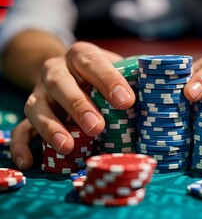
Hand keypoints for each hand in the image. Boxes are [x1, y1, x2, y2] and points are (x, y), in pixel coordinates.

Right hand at [11, 41, 134, 169]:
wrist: (67, 69)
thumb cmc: (99, 74)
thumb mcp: (115, 67)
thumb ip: (133, 76)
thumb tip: (162, 90)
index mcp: (80, 56)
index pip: (91, 61)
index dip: (107, 79)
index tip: (126, 101)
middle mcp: (55, 71)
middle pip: (60, 83)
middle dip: (78, 105)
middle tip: (97, 127)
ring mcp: (40, 93)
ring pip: (37, 106)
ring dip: (51, 127)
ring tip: (67, 147)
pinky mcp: (31, 114)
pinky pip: (21, 129)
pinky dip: (22, 145)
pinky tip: (29, 162)